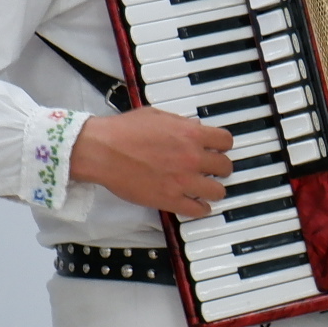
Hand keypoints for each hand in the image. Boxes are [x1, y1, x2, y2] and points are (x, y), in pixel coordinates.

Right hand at [70, 107, 235, 216]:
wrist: (101, 150)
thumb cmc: (123, 131)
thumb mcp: (157, 116)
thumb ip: (180, 123)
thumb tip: (195, 127)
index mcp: (191, 135)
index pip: (226, 141)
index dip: (222, 145)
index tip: (217, 149)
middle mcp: (192, 158)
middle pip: (225, 167)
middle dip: (220, 168)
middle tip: (211, 170)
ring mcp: (183, 181)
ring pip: (218, 191)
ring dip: (213, 189)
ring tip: (206, 188)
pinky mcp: (170, 199)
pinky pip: (198, 210)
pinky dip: (201, 208)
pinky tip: (197, 204)